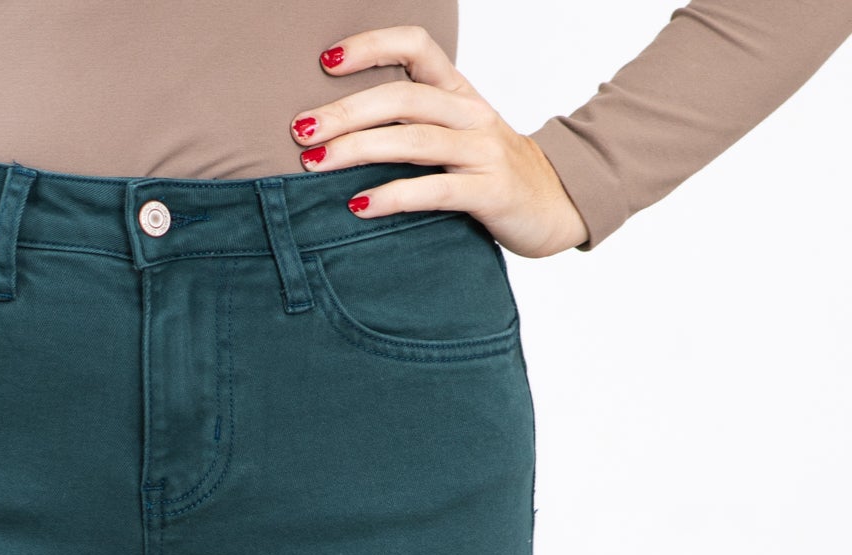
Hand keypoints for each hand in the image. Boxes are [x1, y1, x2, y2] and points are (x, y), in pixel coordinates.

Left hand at [289, 24, 588, 257]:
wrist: (555, 206)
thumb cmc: (489, 173)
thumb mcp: (453, 136)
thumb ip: (409, 126)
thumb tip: (337, 131)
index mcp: (459, 92)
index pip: (416, 47)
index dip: (372, 46)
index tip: (326, 63)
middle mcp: (471, 113)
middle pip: (402, 96)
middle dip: (345, 111)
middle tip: (301, 129)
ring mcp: (483, 151)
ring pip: (413, 140)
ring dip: (358, 149)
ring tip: (316, 163)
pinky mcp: (490, 192)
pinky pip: (435, 190)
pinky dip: (393, 197)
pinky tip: (358, 205)